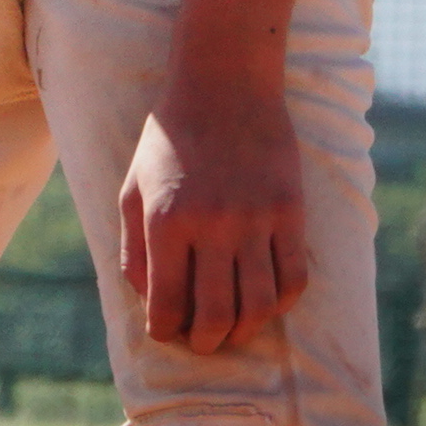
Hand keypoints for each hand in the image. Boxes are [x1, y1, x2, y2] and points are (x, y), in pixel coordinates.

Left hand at [116, 72, 306, 352]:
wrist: (223, 84)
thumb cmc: (170, 140)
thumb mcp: (132, 188)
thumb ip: (133, 249)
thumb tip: (150, 302)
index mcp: (165, 220)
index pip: (167, 304)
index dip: (166, 331)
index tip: (168, 332)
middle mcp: (211, 224)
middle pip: (215, 315)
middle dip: (206, 342)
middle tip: (203, 341)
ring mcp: (255, 219)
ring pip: (258, 306)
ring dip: (245, 330)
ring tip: (235, 329)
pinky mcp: (289, 211)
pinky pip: (293, 278)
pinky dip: (281, 302)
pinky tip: (266, 299)